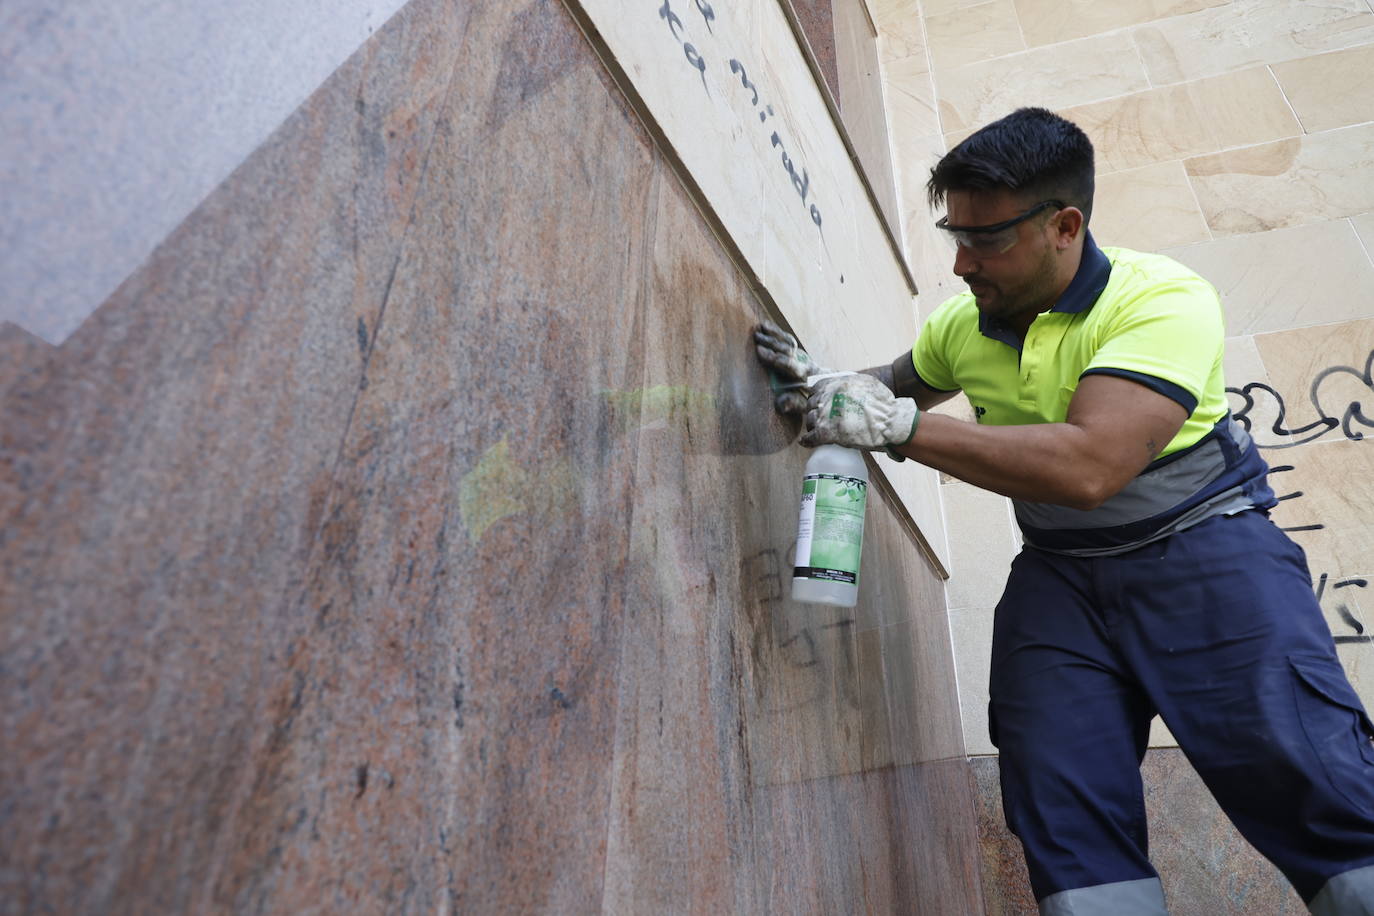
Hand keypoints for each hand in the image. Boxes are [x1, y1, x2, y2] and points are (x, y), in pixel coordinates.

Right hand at [753, 320, 833, 413]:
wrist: (832, 392)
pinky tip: (768, 328)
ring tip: (761, 326)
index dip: (773, 357)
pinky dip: (779, 334)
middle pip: (788, 349)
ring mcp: (805, 358)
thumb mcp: (806, 406)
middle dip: (771, 342)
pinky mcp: (802, 355)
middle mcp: (806, 363)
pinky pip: (790, 342)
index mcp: (806, 376)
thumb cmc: (817, 401)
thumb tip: (781, 404)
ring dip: (775, 335)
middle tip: (757, 337)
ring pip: (790, 342)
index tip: (759, 350)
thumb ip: (793, 403)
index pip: (788, 363)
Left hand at [802, 373, 919, 453]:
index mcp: (836, 385)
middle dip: (815, 410)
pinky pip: (810, 437)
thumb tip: (841, 384)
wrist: (889, 421)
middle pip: (812, 404)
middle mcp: (827, 398)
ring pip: (810, 420)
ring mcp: (825, 416)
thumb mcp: (865, 383)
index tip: (819, 401)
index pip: (816, 388)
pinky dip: (807, 440)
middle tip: (820, 417)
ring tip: (817, 429)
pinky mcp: (826, 433)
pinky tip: (806, 442)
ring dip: (812, 425)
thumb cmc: (882, 403)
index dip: (817, 396)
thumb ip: (849, 382)